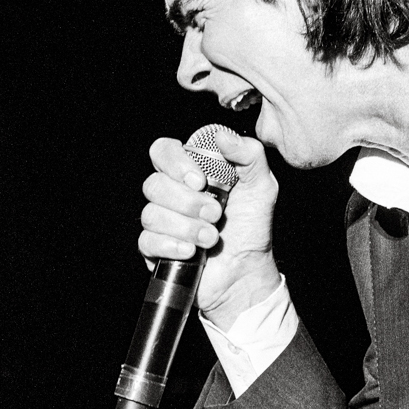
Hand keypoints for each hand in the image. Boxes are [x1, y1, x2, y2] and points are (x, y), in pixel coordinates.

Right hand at [137, 129, 282, 325]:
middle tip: (216, 214)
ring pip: (151, 214)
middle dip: (188, 202)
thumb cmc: (252, 227)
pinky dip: (172, 246)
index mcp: (190, 173)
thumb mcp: (261, 186)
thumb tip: (222, 137)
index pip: (163, 151)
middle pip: (153, 184)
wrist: (247, 271)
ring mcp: (161, 221)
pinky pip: (147, 241)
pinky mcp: (155, 249)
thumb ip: (249, 155)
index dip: (176, 162)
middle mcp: (171, 194)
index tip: (201, 181)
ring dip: (186, 227)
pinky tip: (192, 252)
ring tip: (212, 238)